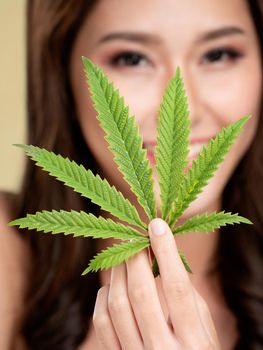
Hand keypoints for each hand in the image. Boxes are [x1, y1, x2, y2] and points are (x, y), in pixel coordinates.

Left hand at [93, 218, 219, 348]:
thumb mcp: (204, 327)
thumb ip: (186, 296)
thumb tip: (161, 259)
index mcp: (193, 341)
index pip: (176, 287)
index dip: (166, 251)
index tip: (157, 224)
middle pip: (141, 292)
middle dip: (136, 257)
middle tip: (137, 239)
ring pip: (116, 303)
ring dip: (118, 272)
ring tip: (126, 257)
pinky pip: (101, 321)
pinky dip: (105, 295)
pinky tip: (114, 285)